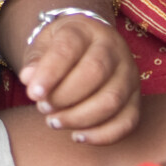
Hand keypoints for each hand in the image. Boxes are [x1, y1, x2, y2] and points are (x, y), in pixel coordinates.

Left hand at [18, 15, 139, 143]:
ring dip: (79, 118)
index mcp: (86, 29)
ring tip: (54, 122)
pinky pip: (127, 121)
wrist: (90, 44)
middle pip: (95, 73)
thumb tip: (28, 78)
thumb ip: (35, 60)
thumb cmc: (62, 47)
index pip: (69, 47)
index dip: (50, 72)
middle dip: (65, 97)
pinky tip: (77, 136)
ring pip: (112, 100)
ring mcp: (129, 73)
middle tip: (43, 108)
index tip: (33, 93)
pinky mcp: (136, 98)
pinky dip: (102, 135)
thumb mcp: (43, 44)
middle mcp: (114, 47)